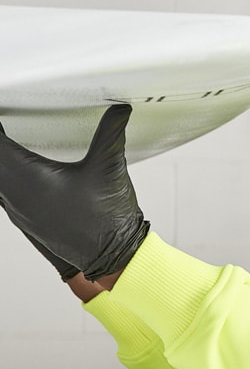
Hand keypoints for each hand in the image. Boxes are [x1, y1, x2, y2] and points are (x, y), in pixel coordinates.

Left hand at [0, 104, 148, 280]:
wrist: (113, 258)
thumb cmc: (108, 222)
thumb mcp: (109, 168)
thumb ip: (111, 134)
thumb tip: (118, 111)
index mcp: (29, 180)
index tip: (4, 111)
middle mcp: (17, 197)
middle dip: (0, 142)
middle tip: (6, 125)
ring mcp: (19, 211)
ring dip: (1, 161)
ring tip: (7, 143)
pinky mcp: (26, 219)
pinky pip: (2, 193)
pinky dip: (5, 176)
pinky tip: (15, 169)